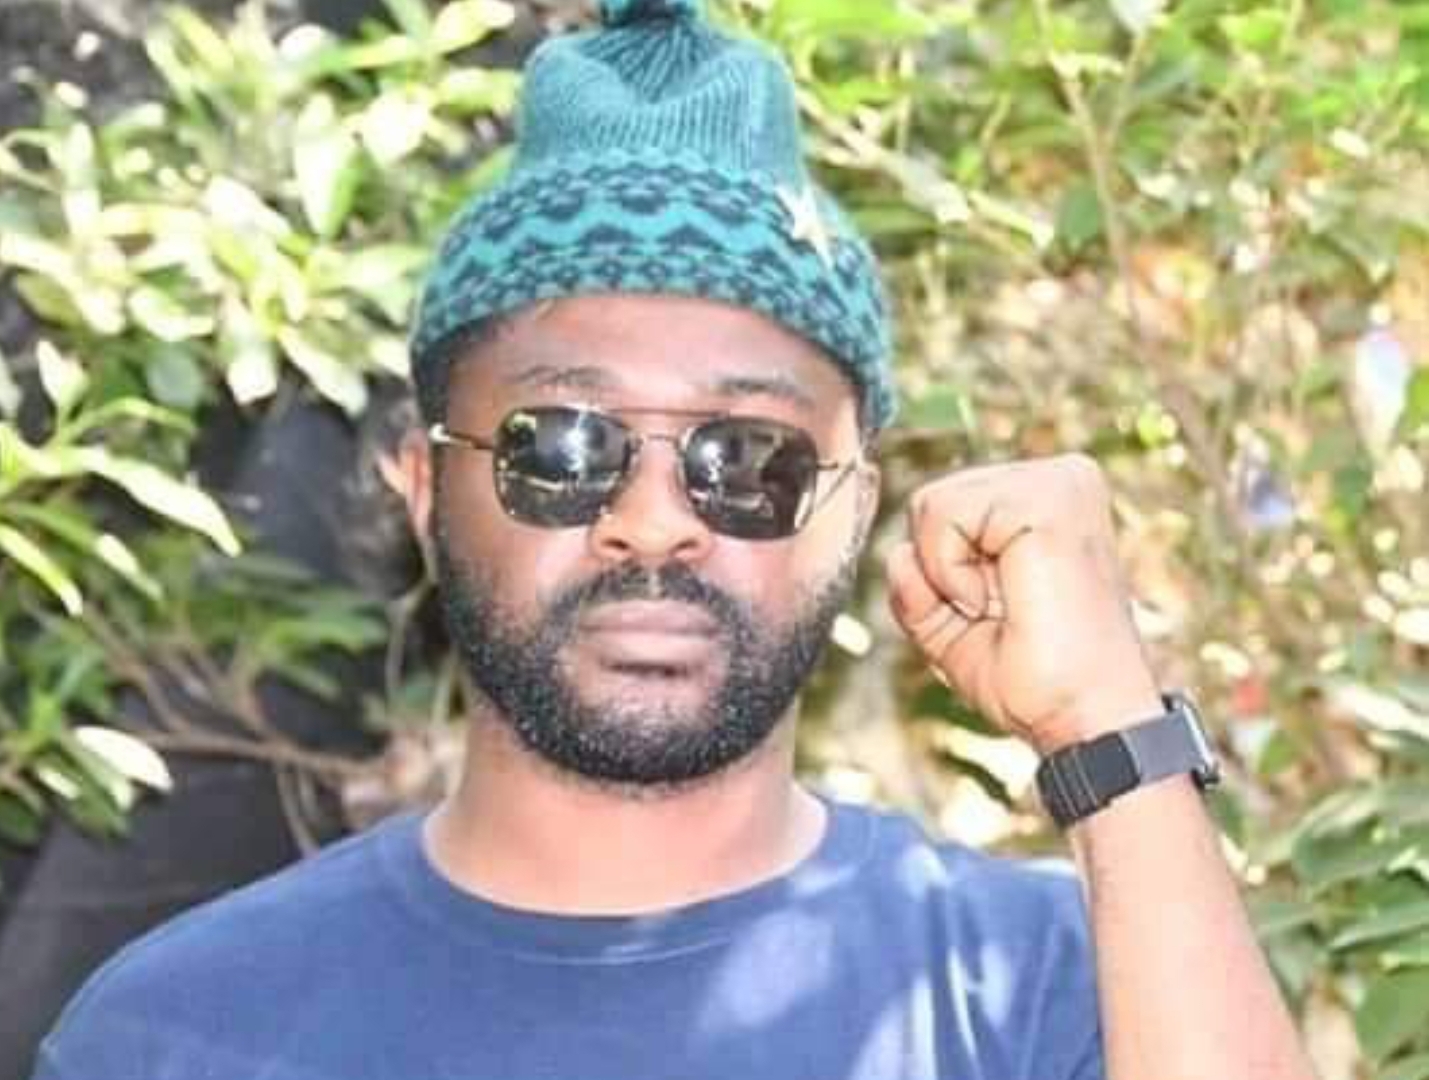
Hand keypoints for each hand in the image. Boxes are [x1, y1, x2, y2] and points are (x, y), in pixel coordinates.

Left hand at [885, 453, 1163, 755]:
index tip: (997, 613)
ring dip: (946, 574)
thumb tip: (897, 552)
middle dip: (940, 572)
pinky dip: (952, 572)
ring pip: (931, 504)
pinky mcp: (1050, 496)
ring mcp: (1059, 481)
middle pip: (929, 501)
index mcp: (1044, 500)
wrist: (1081, 717)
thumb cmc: (1032, 679)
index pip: (943, 507)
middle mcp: (1058, 479)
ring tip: (1004, 606)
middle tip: (1000, 615)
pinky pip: (944, 515)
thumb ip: (915, 579)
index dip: (942, 572)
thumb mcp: (949, 624)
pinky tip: (1004, 599)